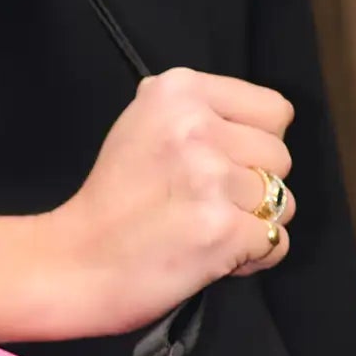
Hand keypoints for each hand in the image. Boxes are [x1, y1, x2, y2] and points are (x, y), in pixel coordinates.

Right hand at [0, 66, 297, 343]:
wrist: (72, 263)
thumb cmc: (107, 203)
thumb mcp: (136, 126)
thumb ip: (190, 113)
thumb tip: (240, 117)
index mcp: (178, 91)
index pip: (274, 111)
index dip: (253, 145)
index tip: (218, 165)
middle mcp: (196, 127)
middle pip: (281, 157)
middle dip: (254, 188)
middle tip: (206, 205)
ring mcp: (211, 179)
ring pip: (283, 202)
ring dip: (253, 224)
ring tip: (207, 231)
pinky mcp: (222, 229)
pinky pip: (276, 242)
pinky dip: (252, 258)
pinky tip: (213, 257)